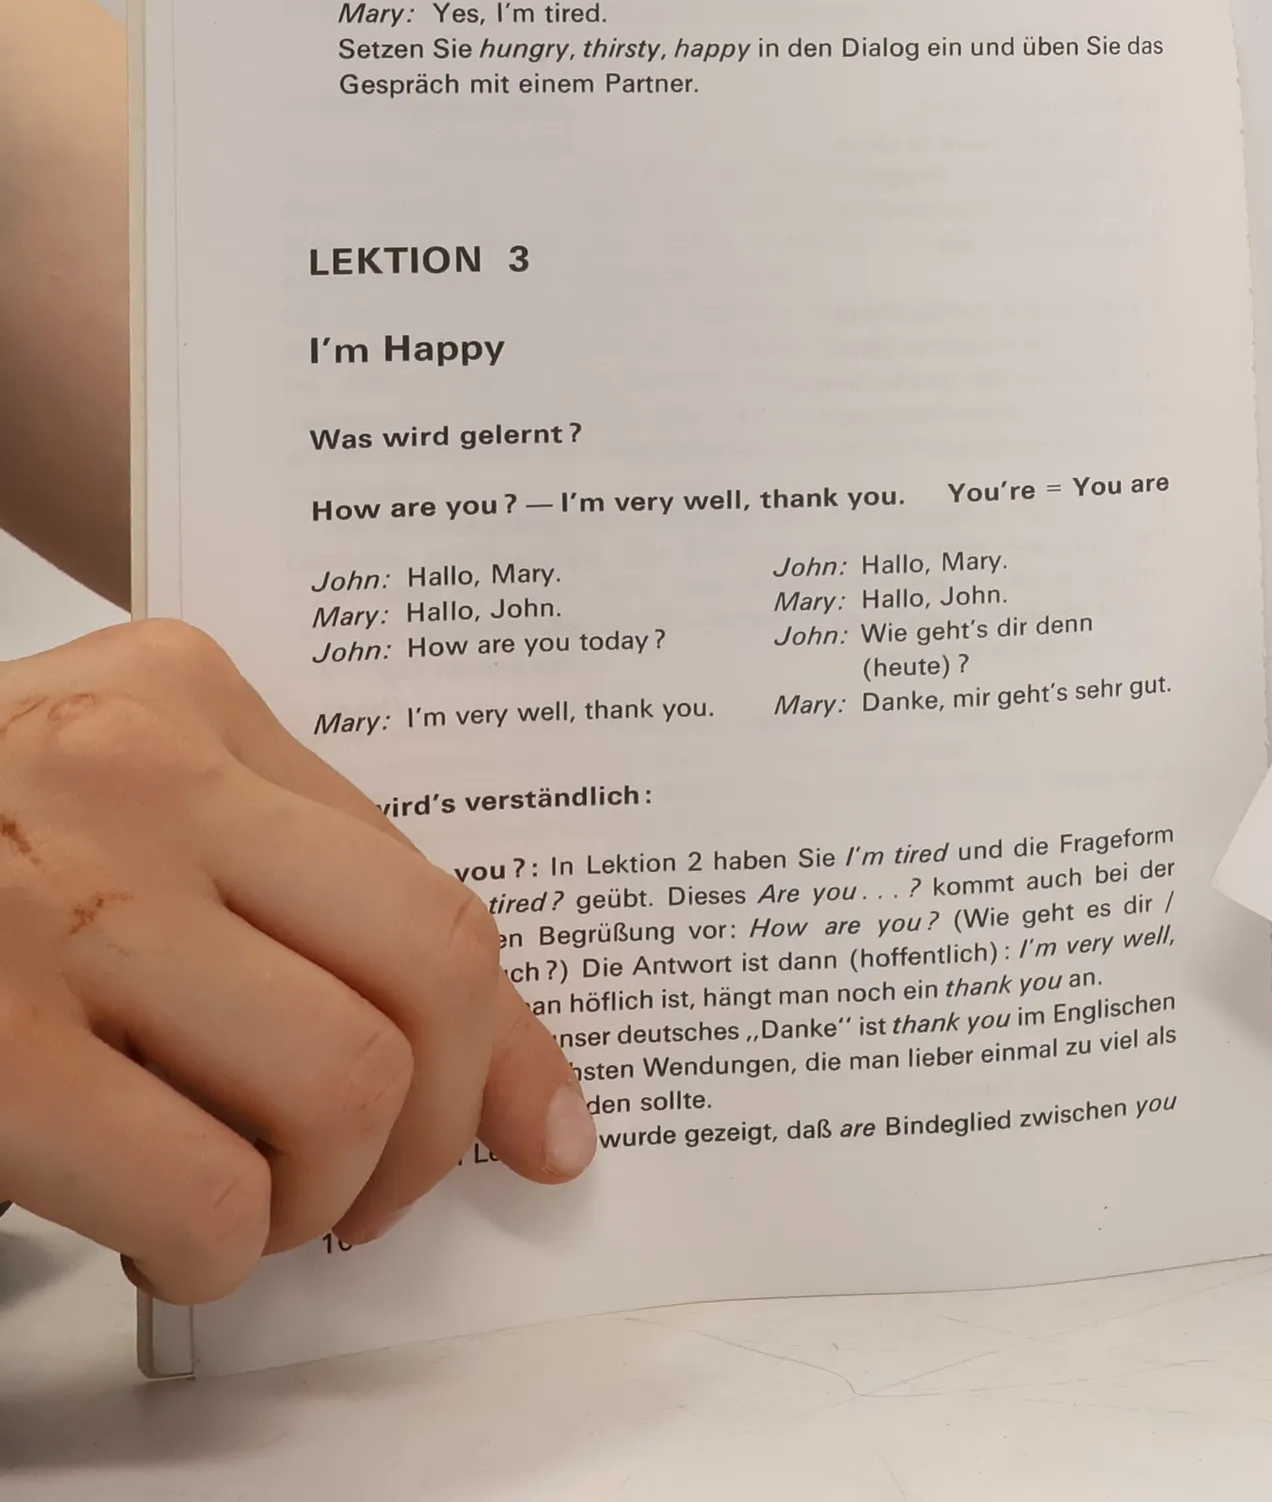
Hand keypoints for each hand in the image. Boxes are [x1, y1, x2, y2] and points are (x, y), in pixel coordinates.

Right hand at [0, 619, 594, 1301]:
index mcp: (185, 695)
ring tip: (245, 1209)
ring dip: (318, 1199)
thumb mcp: (123, 814)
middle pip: (427, 971)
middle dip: (441, 1124)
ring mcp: (52, 900)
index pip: (423, 878)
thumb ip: (283, 892)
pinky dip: (215, 1251)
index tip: (544, 1131)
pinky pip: (206, 1187)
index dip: (512, 1035)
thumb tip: (494, 1072)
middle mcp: (133, 772)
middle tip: (376, 1193)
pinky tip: (161, 1236)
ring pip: (342, 1083)